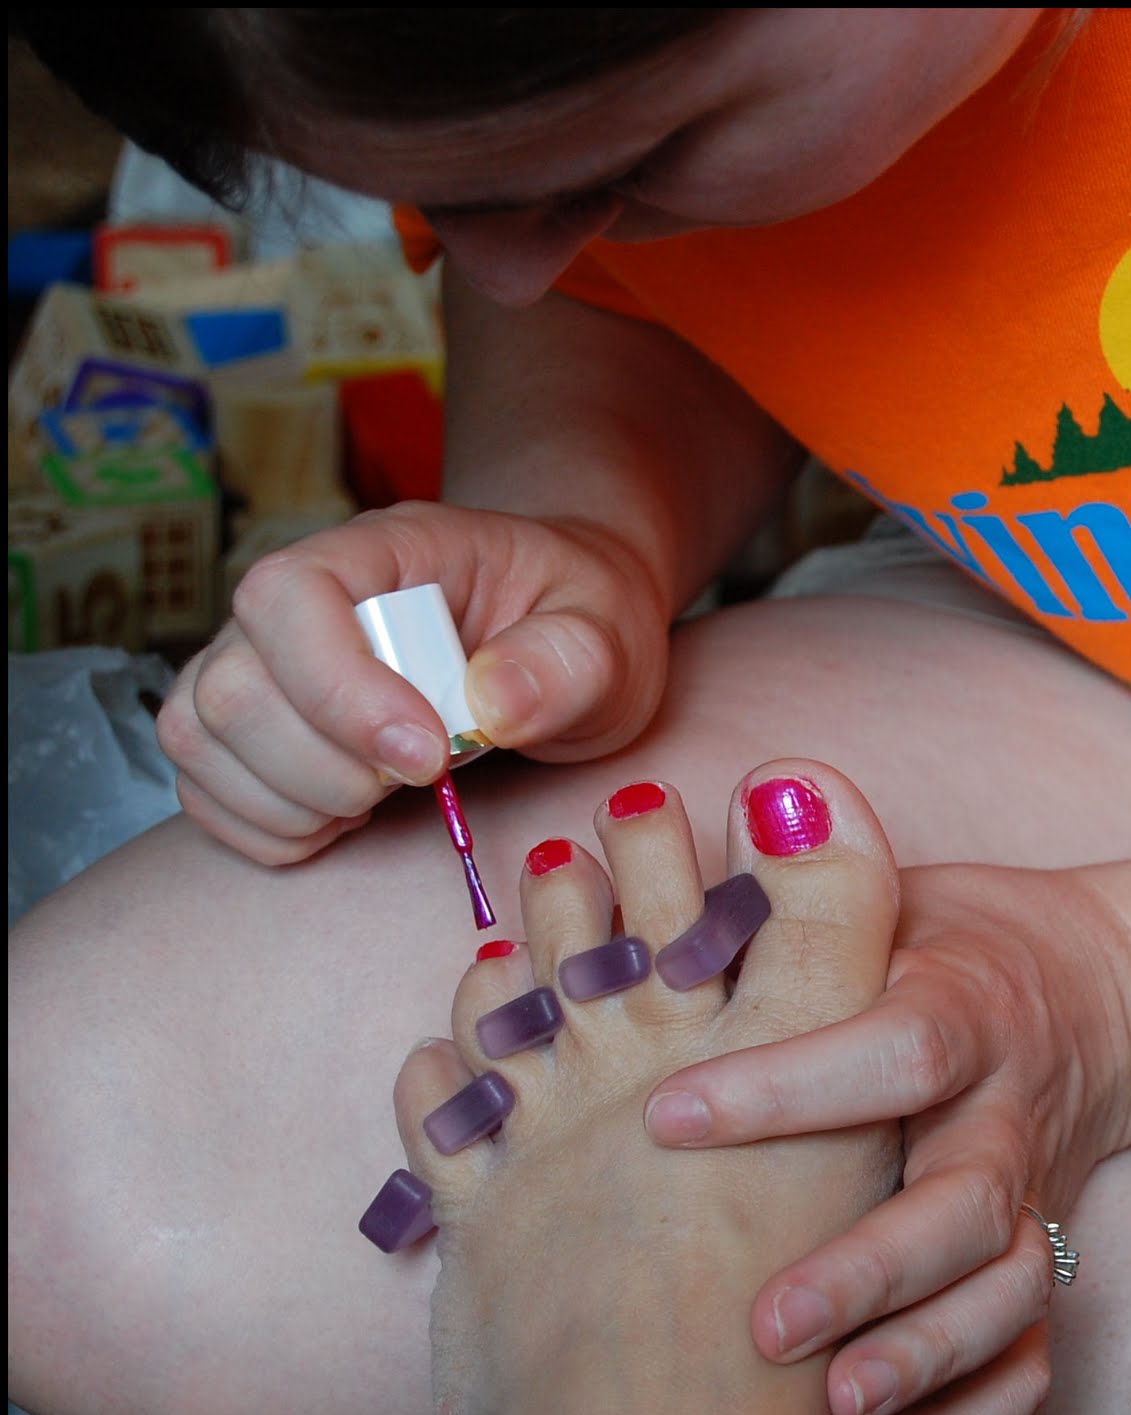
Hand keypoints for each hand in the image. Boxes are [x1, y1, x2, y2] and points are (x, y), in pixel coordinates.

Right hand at [155, 502, 670, 862]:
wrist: (559, 631)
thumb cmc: (575, 621)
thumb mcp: (608, 634)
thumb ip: (566, 661)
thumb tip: (495, 703)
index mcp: (385, 550)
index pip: (290, 597)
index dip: (340, 690)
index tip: (430, 757)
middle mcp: (300, 599)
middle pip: (232, 686)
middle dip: (327, 768)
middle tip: (425, 779)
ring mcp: (262, 660)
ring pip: (202, 738)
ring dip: (295, 801)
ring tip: (385, 796)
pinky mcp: (251, 728)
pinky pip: (206, 789)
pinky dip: (271, 827)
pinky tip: (346, 816)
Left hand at [643, 861, 1130, 1414]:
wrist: (1095, 997)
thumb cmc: (953, 942)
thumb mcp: (899, 892)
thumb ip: (825, 878)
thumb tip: (764, 790)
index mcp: (964, 1010)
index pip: (891, 1050)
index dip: (787, 1084)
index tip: (667, 1115)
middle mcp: (1006, 1111)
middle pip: (964, 1204)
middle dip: (868, 1268)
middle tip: (760, 1326)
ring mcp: (1035, 1193)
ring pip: (1009, 1292)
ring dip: (924, 1358)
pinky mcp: (1047, 1253)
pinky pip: (1035, 1354)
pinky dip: (970, 1414)